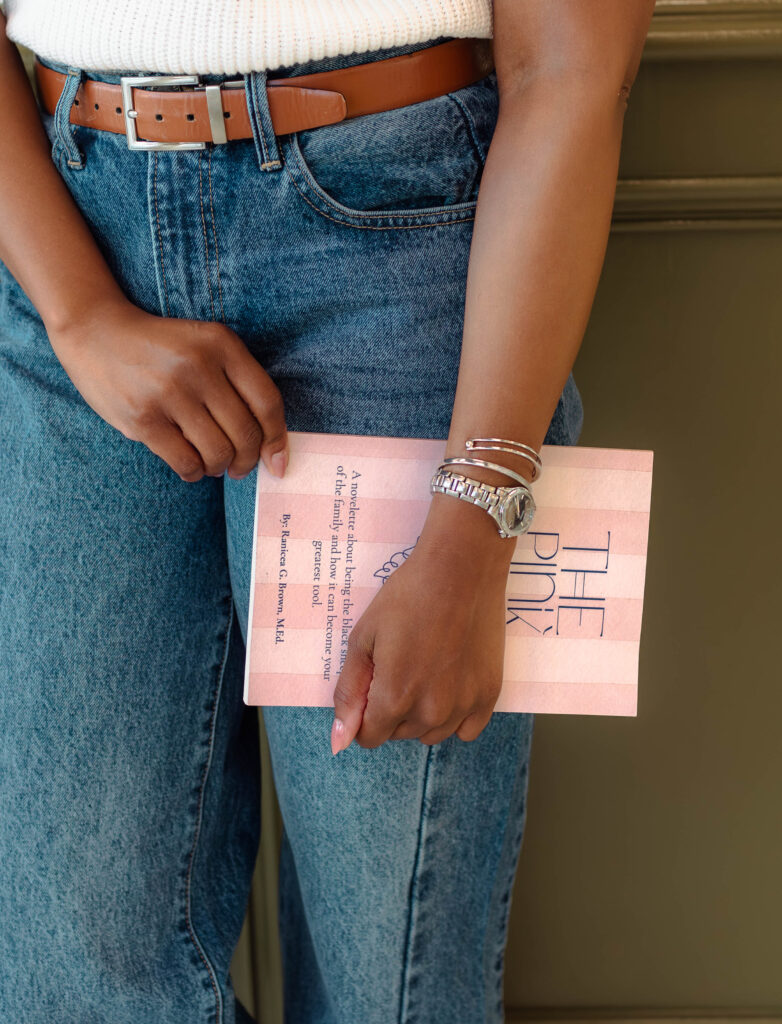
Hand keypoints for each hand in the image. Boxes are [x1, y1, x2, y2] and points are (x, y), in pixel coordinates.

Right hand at [46, 296, 288, 481]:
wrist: (96, 332)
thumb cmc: (161, 348)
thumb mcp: (205, 346)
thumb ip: (238, 383)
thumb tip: (268, 448)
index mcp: (222, 344)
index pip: (267, 402)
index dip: (277, 439)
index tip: (276, 462)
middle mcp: (199, 366)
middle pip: (245, 434)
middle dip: (247, 461)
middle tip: (239, 467)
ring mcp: (170, 392)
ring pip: (218, 453)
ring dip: (220, 467)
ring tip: (213, 463)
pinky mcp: (144, 418)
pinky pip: (186, 462)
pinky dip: (195, 473)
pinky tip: (192, 466)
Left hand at [330, 529, 513, 753]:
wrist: (460, 568)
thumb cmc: (408, 596)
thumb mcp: (364, 638)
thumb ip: (349, 693)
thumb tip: (340, 741)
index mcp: (395, 697)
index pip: (370, 737)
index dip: (364, 713)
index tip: (372, 684)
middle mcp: (432, 711)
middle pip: (399, 734)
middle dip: (391, 710)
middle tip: (400, 665)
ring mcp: (464, 705)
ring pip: (432, 734)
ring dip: (422, 715)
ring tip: (425, 671)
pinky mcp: (489, 694)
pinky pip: (467, 730)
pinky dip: (455, 716)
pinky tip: (450, 684)